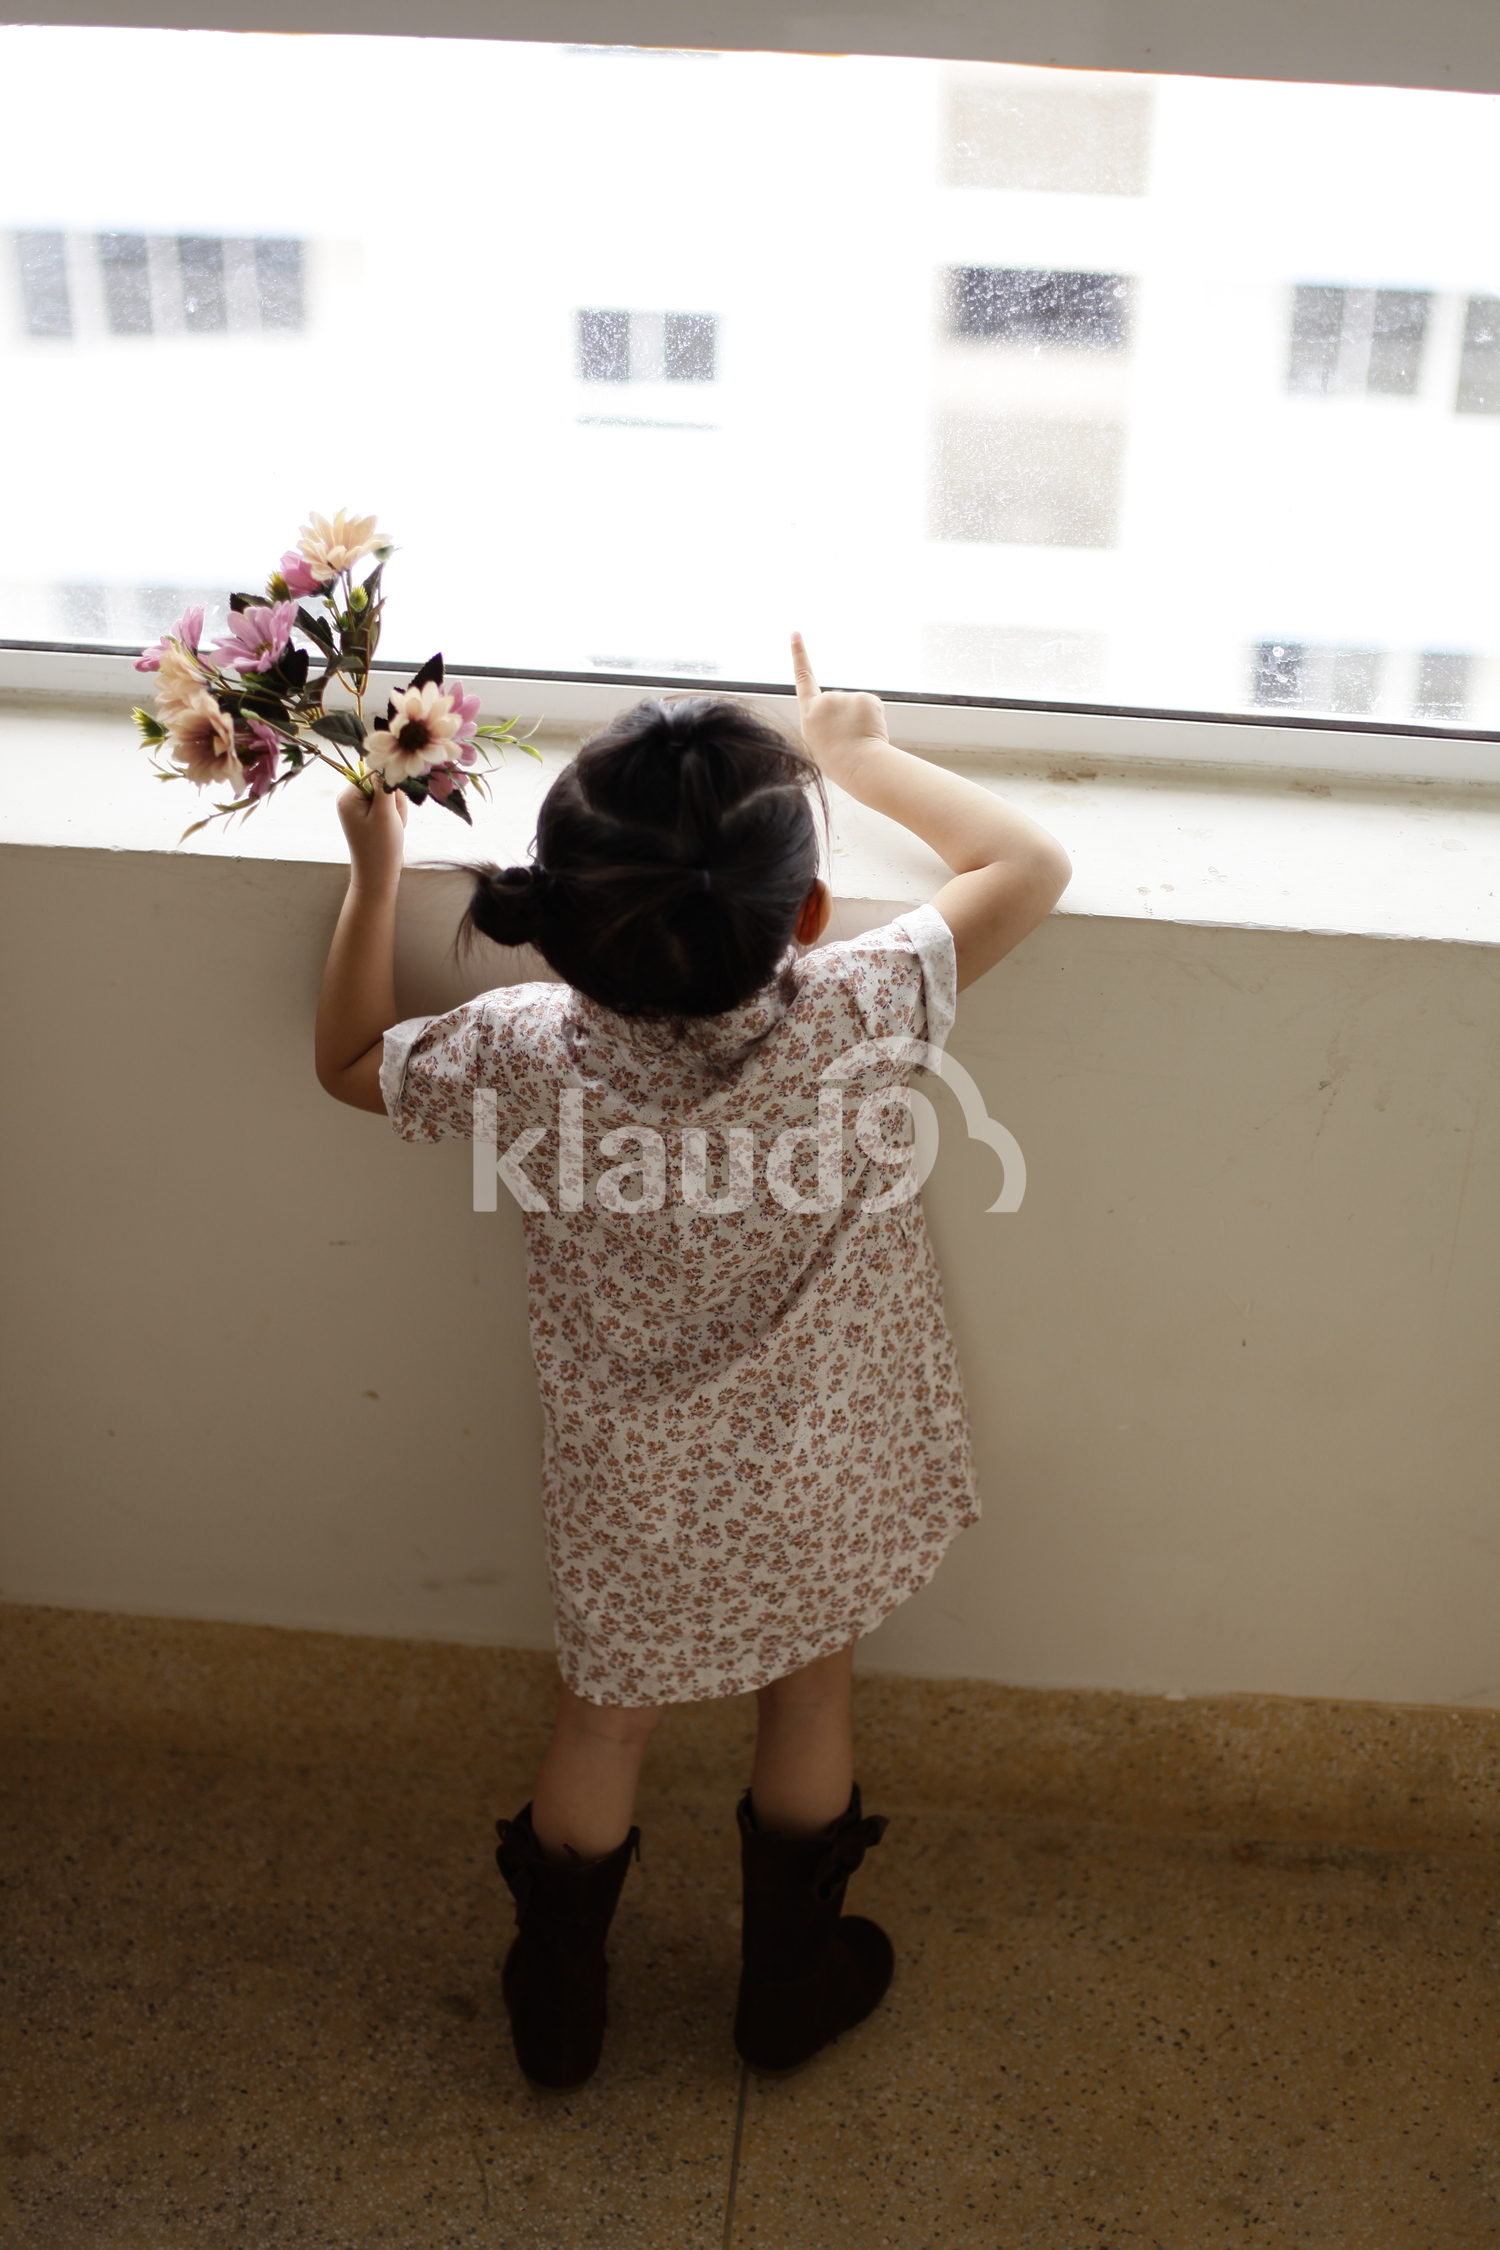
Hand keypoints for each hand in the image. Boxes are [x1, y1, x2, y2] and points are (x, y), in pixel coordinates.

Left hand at [337, 778, 407, 888]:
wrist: (379, 876)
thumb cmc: (381, 846)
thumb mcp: (385, 812)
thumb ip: (384, 785)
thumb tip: (384, 762)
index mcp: (348, 797)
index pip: (374, 774)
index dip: (389, 787)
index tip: (390, 807)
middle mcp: (350, 800)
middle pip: (382, 784)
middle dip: (394, 801)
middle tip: (392, 821)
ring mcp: (359, 809)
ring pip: (388, 796)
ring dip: (397, 811)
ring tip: (393, 828)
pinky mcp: (370, 818)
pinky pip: (388, 807)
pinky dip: (395, 817)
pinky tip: (393, 830)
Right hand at [790, 632, 888, 789]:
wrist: (858, 766)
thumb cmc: (839, 762)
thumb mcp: (820, 741)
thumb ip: (824, 720)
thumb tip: (843, 713)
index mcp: (809, 715)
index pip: (802, 679)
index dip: (799, 655)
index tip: (796, 634)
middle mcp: (823, 702)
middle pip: (838, 703)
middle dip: (846, 718)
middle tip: (848, 741)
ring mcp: (844, 699)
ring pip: (857, 706)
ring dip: (861, 720)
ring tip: (858, 739)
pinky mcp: (864, 698)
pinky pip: (872, 706)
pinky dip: (875, 718)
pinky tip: (870, 731)